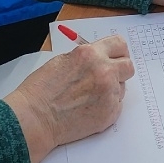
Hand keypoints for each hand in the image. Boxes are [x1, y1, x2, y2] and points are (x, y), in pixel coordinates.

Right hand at [3, 36, 134, 162]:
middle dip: (120, 70)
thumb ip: (86, 58)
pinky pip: (117, 105)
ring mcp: (109, 93)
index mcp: (91, 54)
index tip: (116, 56)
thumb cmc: (41, 91)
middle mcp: (104, 71)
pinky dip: (107, 106)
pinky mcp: (110, 113)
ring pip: (122, 87)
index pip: (119, 44)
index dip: (119, 51)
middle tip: (108, 77)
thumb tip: (99, 57)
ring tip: (90, 96)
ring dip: (112, 90)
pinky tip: (89, 108)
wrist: (34, 118)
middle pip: (128, 66)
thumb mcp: (63, 60)